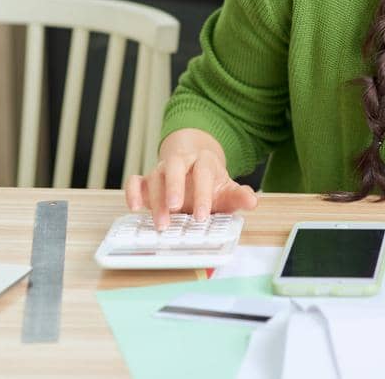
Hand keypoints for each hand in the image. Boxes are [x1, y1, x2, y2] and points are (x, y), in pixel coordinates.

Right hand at [123, 128, 258, 229]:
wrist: (193, 166)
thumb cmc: (210, 183)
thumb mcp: (226, 188)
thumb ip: (238, 196)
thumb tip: (252, 201)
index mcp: (203, 161)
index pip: (203, 173)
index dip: (203, 194)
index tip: (202, 216)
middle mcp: (181, 161)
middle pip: (175, 167)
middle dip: (174, 187)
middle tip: (176, 209)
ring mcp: (161, 169)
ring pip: (155, 176)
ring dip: (155, 200)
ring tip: (161, 223)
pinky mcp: (146, 179)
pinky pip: (135, 180)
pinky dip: (132, 191)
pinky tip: (134, 207)